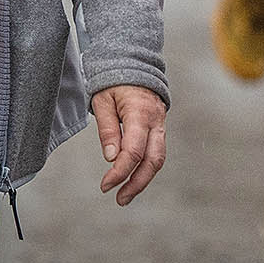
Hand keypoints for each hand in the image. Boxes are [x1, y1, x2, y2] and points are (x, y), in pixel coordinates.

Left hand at [91, 84, 166, 204]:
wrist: (134, 63)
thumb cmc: (115, 81)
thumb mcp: (103, 101)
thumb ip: (108, 129)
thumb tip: (111, 158)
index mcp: (140, 113)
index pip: (134, 151)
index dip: (120, 171)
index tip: (105, 185)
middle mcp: (156, 121)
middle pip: (153, 160)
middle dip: (137, 183)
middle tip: (119, 199)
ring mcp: (160, 125)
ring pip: (158, 159)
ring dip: (143, 180)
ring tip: (125, 196)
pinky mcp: (159, 129)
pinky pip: (156, 152)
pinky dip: (145, 168)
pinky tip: (132, 179)